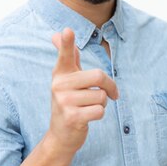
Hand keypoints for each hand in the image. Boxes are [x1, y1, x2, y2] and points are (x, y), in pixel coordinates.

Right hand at [47, 28, 118, 154]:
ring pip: (101, 96)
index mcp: (60, 73)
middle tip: (109, 93)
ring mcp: (64, 102)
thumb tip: (57, 34)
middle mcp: (59, 85)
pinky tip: (87, 117)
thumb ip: (68, 56)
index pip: (65, 54)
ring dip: (102, 103)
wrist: (61, 135)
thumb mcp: (67, 78)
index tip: (67, 30)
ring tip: (88, 107)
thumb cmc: (69, 100)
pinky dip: (99, 114)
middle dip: (109, 86)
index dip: (67, 42)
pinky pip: (100, 110)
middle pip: (99, 76)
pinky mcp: (72, 117)